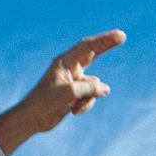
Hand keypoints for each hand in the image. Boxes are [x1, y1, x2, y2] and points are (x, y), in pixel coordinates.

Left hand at [0, 30, 126, 155]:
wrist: (33, 119)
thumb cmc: (45, 102)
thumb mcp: (70, 93)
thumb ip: (90, 89)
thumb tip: (105, 89)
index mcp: (64, 62)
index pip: (87, 47)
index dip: (104, 41)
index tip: (120, 36)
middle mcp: (70, 69)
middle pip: (93, 54)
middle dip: (106, 47)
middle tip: (122, 36)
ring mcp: (74, 81)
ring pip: (95, 85)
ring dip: (89, 97)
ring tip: (74, 104)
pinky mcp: (76, 95)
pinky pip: (91, 97)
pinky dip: (86, 105)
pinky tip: (73, 111)